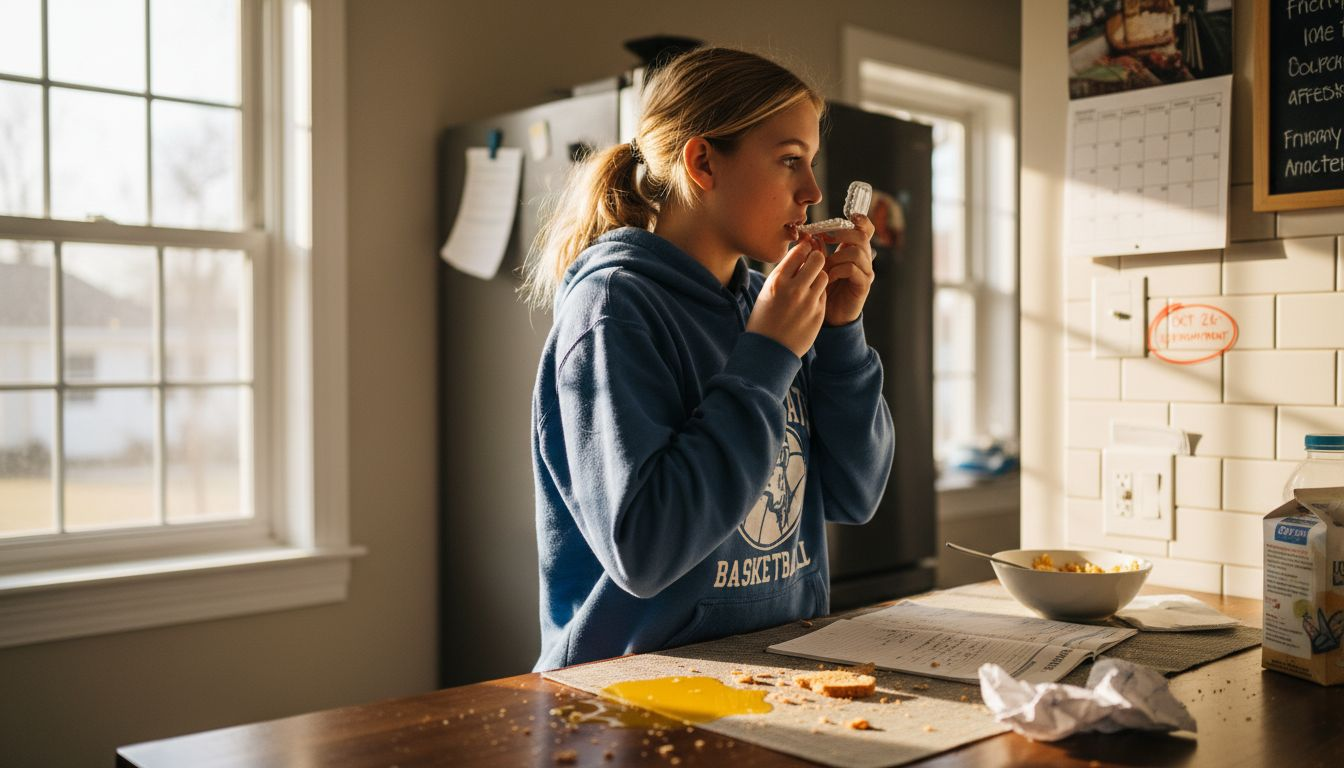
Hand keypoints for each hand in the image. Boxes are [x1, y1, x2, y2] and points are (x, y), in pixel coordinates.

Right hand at [746, 238, 827, 357]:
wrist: (768, 349)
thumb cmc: (764, 318)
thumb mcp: (767, 291)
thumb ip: (784, 273)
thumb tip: (801, 254)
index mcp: (778, 281)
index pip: (799, 251)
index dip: (805, 247)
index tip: (805, 249)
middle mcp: (794, 289)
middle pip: (818, 259)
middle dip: (817, 258)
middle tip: (813, 263)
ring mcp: (808, 302)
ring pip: (824, 275)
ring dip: (819, 276)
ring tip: (811, 283)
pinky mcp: (818, 313)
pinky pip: (824, 294)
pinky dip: (819, 293)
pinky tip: (810, 299)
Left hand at [816, 214, 874, 325]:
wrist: (830, 316)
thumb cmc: (824, 288)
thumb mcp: (820, 265)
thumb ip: (818, 249)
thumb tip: (808, 233)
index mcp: (855, 250)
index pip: (865, 229)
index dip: (861, 220)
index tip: (848, 217)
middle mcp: (864, 259)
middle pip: (862, 236)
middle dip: (842, 234)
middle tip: (827, 239)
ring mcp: (865, 272)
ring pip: (856, 252)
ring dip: (836, 256)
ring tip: (825, 266)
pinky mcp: (863, 285)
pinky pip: (852, 269)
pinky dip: (837, 270)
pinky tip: (828, 278)